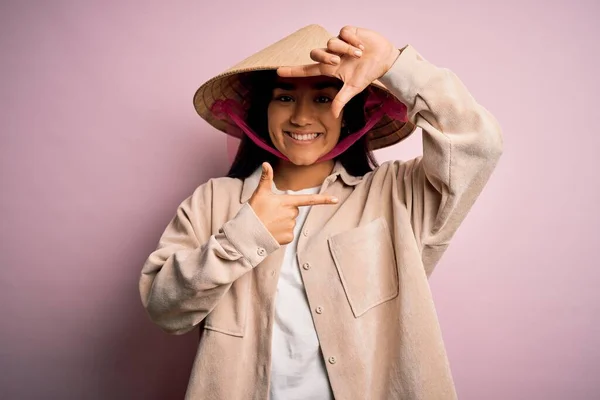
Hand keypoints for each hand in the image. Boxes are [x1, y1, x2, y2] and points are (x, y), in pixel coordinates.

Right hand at [248, 163, 338, 244]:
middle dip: (285, 211)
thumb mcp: (260, 193)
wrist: (247, 234)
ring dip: (282, 222)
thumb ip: (266, 178)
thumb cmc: (253, 212)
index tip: (336, 200)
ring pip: (291, 222)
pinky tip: (272, 232)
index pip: (308, 199)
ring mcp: (291, 226)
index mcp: (287, 202)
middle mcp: (292, 214)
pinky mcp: (289, 238)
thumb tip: (265, 163)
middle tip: (270, 213)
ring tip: (269, 223)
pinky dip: (281, 233)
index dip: (323, 199)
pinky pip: (289, 233)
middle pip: (294, 210)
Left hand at [277, 25, 399, 117]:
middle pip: (316, 53)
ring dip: (345, 49)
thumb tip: (333, 115)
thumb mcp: (354, 88)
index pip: (307, 69)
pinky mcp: (349, 32)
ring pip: (331, 42)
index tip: (278, 72)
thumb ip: (341, 100)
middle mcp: (332, 55)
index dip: (293, 70)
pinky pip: (343, 32)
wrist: (385, 60)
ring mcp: (339, 43)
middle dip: (325, 57)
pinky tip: (361, 46)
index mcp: (330, 68)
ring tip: (358, 54)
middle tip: (338, 61)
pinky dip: (352, 40)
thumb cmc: (368, 74)